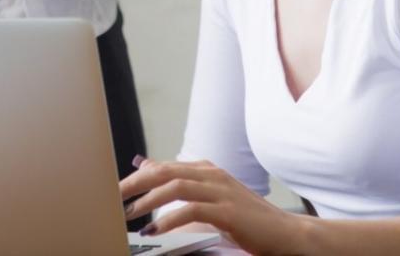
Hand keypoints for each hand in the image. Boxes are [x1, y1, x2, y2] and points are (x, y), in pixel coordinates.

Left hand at [120, 157, 300, 255]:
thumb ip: (181, 182)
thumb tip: (146, 166)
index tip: (115, 190)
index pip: (163, 167)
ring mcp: (221, 191)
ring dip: (149, 201)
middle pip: (164, 172)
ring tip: (130, 215)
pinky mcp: (228, 211)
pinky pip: (192, 210)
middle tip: (113, 198)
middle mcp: (212, 175)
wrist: (287, 233)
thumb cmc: (248, 218)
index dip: (137, 178)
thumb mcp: (211, 196)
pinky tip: (156, 229)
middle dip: (135, 184)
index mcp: (206, 170)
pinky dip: (171, 219)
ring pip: (175, 187)